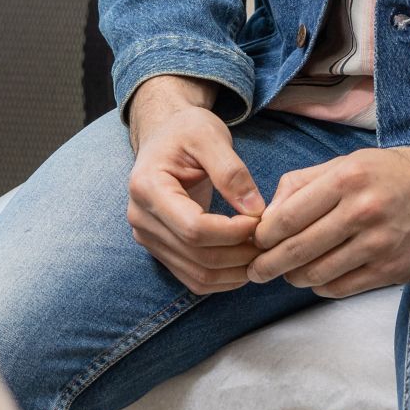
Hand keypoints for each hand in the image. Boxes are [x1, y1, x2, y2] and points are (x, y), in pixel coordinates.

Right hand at [123, 76, 269, 293]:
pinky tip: (244, 261)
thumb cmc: (186, 130)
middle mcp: (141, 218)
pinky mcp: (160, 250)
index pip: (193, 228)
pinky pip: (194, 278)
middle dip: (239, 253)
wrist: (165, 136)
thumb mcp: (210, 136)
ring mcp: (148, 238)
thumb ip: (232, 172)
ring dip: (235, 271)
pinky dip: (224, 278)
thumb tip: (255, 211)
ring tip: (260, 250)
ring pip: (198, 275)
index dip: (231, 232)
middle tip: (269, 239)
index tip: (259, 220)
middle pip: (197, 255)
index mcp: (147, 187)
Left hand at [245, 121, 409, 298]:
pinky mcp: (394, 269)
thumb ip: (306, 182)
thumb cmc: (398, 172)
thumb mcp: (351, 162)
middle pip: (297, 250)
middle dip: (268, 264)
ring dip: (295, 277)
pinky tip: (319, 279)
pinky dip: (323, 287)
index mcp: (346, 179)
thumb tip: (268, 211)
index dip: (263, 235)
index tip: (254, 241)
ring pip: (318, 273)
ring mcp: (380, 244)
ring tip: (288, 273)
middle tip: (254, 270)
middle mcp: (362, 211)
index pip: (287, 216)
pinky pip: (344, 288)